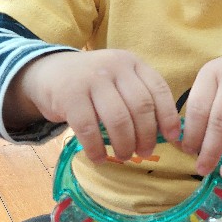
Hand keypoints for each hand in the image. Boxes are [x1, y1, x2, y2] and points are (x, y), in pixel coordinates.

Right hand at [5, 49, 180, 163]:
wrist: (48, 72)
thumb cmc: (92, 84)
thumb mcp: (118, 80)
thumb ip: (139, 97)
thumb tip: (167, 133)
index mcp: (131, 63)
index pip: (158, 89)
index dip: (168, 116)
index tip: (173, 138)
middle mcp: (114, 66)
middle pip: (140, 107)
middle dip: (147, 136)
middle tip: (145, 152)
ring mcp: (91, 79)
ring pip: (118, 119)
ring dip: (124, 144)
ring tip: (124, 155)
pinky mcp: (69, 95)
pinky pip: (88, 129)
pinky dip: (96, 149)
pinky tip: (99, 158)